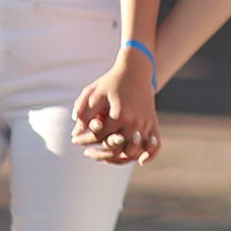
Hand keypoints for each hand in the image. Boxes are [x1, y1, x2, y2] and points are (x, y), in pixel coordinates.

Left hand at [74, 49, 159, 165]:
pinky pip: (155, 145)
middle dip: (99, 153)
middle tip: (87, 153)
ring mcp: (146, 124)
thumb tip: (76, 132)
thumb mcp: (94, 93)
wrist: (136, 69)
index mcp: (119, 115)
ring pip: (133, 151)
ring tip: (106, 156)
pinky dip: (150, 155)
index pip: (98, 137)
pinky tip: (140, 161)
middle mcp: (135, 122)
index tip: (74, 139)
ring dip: (119, 158)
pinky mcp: (154, 123)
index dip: (83, 140)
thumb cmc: (112, 81)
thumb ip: (83, 111)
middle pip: (115, 148)